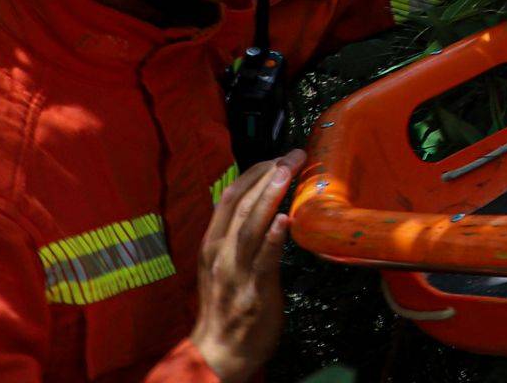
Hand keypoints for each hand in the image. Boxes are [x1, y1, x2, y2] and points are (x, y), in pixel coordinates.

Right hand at [189, 152, 300, 382]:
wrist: (217, 352)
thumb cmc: (226, 305)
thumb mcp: (223, 263)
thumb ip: (236, 234)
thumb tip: (260, 202)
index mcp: (212, 244)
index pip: (228, 197)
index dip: (253, 173)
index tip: (277, 156)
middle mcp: (221, 253)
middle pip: (240, 205)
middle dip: (267, 176)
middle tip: (293, 155)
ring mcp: (236, 272)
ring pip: (250, 226)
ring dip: (269, 196)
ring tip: (287, 172)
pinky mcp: (254, 291)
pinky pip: (263, 261)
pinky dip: (273, 239)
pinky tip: (285, 220)